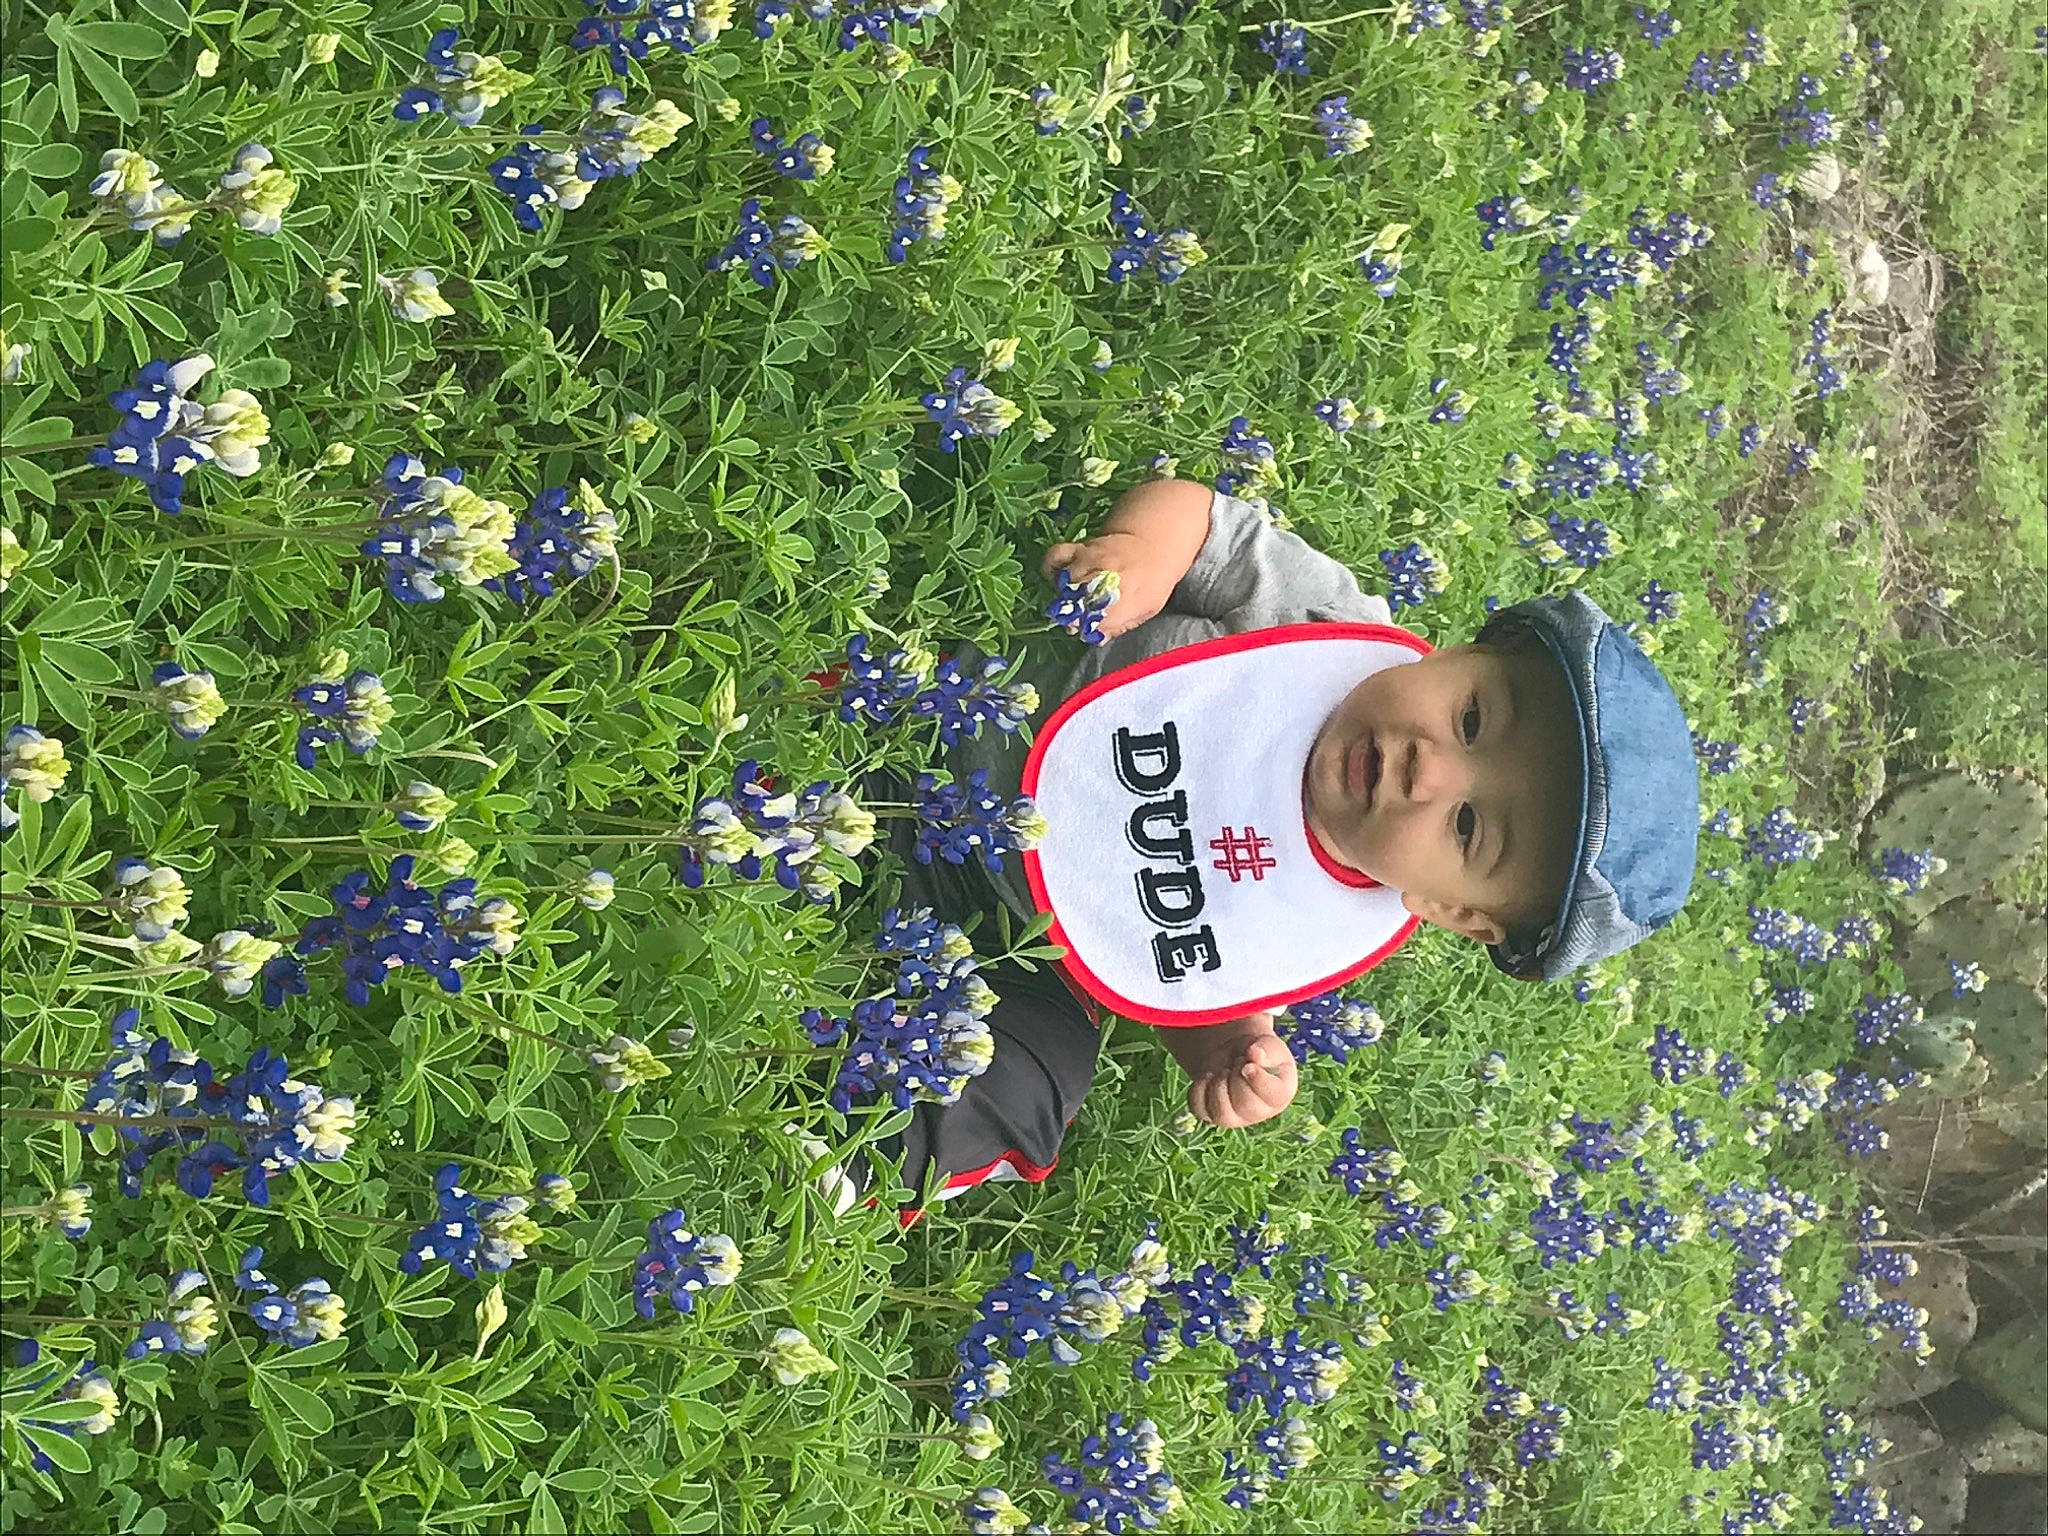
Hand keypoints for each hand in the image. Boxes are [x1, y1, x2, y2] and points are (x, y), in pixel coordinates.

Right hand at [1039, 531, 1174, 642]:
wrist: (1154, 542)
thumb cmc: (1153, 581)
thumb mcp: (1146, 610)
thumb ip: (1120, 625)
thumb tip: (1098, 637)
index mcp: (1121, 601)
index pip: (1090, 623)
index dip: (1086, 628)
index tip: (1086, 628)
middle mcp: (1100, 582)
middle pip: (1073, 606)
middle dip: (1073, 615)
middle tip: (1080, 615)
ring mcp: (1087, 564)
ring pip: (1062, 586)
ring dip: (1064, 595)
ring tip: (1072, 598)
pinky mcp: (1079, 549)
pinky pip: (1055, 557)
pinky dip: (1050, 568)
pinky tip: (1057, 577)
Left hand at [1186, 1016, 1298, 1128]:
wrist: (1236, 1056)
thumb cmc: (1259, 1052)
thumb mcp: (1269, 1045)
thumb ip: (1267, 1049)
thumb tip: (1255, 1055)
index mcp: (1279, 1094)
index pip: (1273, 1095)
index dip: (1258, 1079)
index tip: (1247, 1064)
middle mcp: (1259, 1112)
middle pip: (1245, 1104)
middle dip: (1236, 1076)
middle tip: (1238, 1062)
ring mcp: (1235, 1118)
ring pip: (1221, 1114)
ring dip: (1217, 1085)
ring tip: (1224, 1070)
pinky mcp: (1211, 1115)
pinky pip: (1199, 1109)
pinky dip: (1198, 1089)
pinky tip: (1208, 1077)